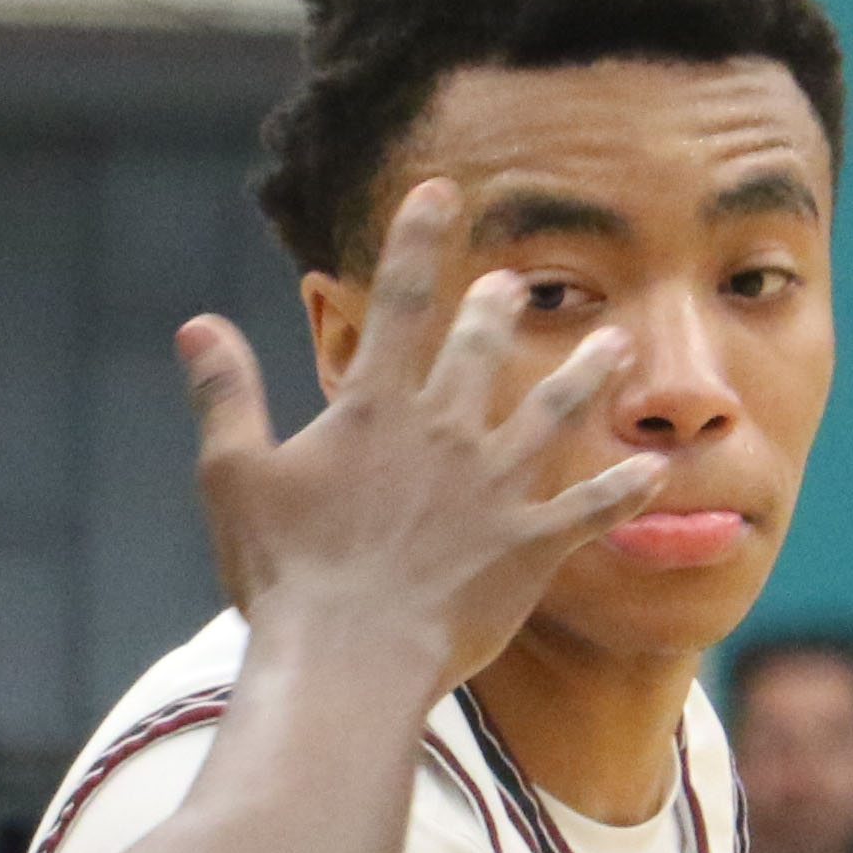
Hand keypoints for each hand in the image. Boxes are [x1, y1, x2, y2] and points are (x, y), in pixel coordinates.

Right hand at [179, 179, 665, 691]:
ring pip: (551, 414)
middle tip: (517, 282)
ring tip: (614, 346)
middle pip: (480, 350)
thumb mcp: (234, 478)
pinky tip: (654, 470)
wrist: (349, 659)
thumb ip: (226, 396)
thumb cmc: (285, 574)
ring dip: (584, 376)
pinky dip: (621, 490)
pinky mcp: (527, 547)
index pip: (398, 304)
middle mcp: (443, 433)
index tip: (441, 193)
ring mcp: (494, 488)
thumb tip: (198, 326)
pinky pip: (586, 510)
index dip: (418, 241)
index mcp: (375, 410)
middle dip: (499, 309)